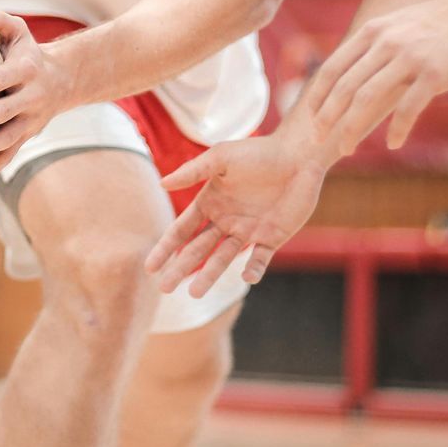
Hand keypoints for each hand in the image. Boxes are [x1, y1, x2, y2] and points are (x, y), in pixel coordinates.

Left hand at [0, 12, 78, 188]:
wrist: (65, 80)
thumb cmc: (29, 53)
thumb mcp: (19, 32)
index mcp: (25, 70)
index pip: (1, 78)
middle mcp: (30, 97)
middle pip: (4, 112)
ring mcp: (30, 120)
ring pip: (8, 138)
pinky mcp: (28, 136)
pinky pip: (10, 155)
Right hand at [146, 133, 328, 297]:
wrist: (297, 156)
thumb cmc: (258, 153)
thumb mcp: (221, 158)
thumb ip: (192, 171)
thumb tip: (162, 183)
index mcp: (210, 203)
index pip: (182, 230)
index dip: (166, 248)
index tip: (150, 267)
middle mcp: (225, 221)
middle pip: (197, 249)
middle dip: (180, 268)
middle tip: (164, 288)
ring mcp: (248, 231)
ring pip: (223, 258)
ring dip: (209, 275)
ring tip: (194, 293)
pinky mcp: (272, 238)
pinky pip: (260, 259)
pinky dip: (253, 269)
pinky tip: (247, 277)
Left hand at [308, 0, 447, 154]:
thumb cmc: (443, 21)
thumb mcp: (400, 25)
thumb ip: (377, 45)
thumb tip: (357, 71)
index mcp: (373, 32)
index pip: (333, 67)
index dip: (317, 95)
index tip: (310, 117)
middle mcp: (386, 43)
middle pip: (344, 86)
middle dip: (327, 117)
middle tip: (317, 140)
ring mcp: (410, 56)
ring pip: (368, 98)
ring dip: (352, 128)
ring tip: (345, 149)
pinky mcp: (435, 72)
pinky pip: (409, 106)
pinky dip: (398, 128)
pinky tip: (393, 144)